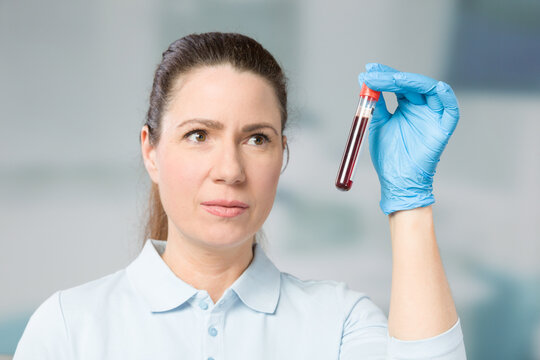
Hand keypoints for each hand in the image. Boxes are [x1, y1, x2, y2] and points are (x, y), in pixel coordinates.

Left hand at [359, 63, 459, 214]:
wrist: (397, 181)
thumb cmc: (389, 157)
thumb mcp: (378, 124)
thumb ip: (375, 104)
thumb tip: (364, 80)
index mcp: (406, 107)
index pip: (398, 84)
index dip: (385, 75)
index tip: (369, 70)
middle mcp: (421, 108)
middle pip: (411, 84)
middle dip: (392, 77)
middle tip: (374, 74)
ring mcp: (432, 116)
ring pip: (429, 89)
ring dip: (412, 82)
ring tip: (394, 79)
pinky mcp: (444, 127)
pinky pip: (450, 107)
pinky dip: (445, 95)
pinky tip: (436, 87)